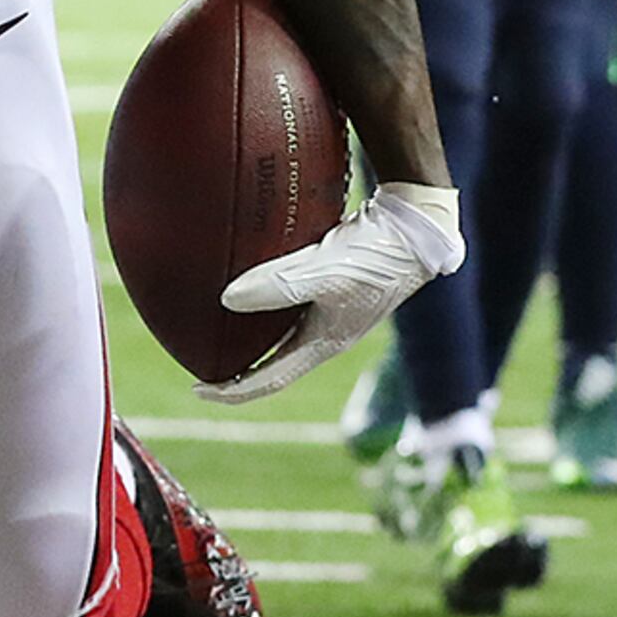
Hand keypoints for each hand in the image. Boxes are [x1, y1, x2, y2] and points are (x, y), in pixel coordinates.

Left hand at [199, 184, 464, 404]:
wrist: (418, 226)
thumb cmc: (377, 254)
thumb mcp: (326, 271)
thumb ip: (279, 285)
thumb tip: (226, 299)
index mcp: (326, 343)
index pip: (272, 379)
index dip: (234, 391)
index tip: (198, 390)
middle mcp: (328, 331)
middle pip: (274, 361)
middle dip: (238, 367)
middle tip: (201, 361)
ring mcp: (333, 308)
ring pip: (281, 331)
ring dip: (250, 335)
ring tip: (216, 325)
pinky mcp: (335, 282)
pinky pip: (290, 298)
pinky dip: (266, 297)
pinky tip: (248, 276)